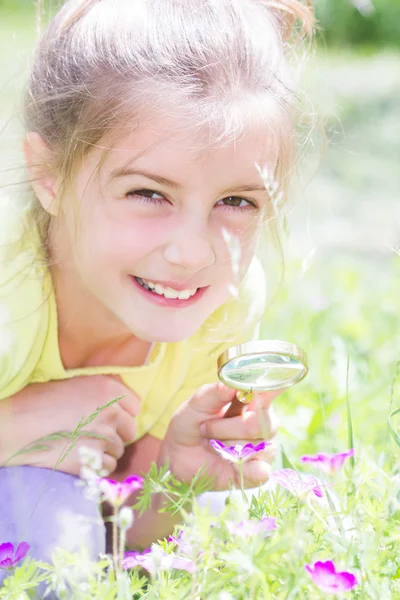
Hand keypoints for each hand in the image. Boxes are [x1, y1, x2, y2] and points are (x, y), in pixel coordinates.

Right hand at [0, 375, 139, 475]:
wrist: (18, 425)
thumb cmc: (38, 401)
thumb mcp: (74, 384)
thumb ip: (100, 394)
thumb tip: (113, 406)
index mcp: (107, 389)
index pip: (134, 405)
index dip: (124, 413)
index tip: (114, 419)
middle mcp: (111, 412)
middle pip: (130, 430)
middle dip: (117, 434)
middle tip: (97, 435)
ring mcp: (104, 438)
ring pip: (119, 450)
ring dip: (106, 451)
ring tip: (85, 448)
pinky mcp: (93, 461)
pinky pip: (108, 467)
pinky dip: (98, 466)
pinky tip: (82, 460)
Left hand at [160, 383, 280, 489]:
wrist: (179, 456)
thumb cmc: (191, 423)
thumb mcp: (197, 404)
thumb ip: (215, 392)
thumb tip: (231, 385)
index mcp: (253, 400)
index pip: (272, 389)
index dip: (271, 389)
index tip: (256, 395)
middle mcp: (265, 422)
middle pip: (259, 423)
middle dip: (225, 428)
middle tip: (206, 429)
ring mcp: (264, 447)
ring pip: (254, 447)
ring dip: (224, 447)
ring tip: (212, 444)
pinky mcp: (259, 471)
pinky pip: (260, 471)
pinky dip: (241, 468)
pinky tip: (227, 463)